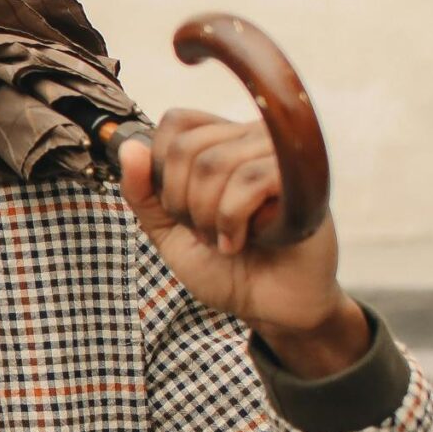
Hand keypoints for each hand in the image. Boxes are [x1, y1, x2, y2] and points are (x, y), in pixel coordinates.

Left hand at [118, 111, 369, 375]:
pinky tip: (239, 242)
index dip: (161, 168)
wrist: (269, 308)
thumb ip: (143, 193)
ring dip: (206, 217)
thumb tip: (128, 148)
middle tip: (202, 233)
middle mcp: (251, 139)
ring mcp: (279, 156)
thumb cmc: (226, 267)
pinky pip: (249, 180)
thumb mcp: (167, 231)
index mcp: (221, 144)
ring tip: (223, 241)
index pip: (177, 123)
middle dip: (181, 203)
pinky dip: (231, 220)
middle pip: (187, 147)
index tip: (177, 208)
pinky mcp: (303, 180)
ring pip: (215, 164)